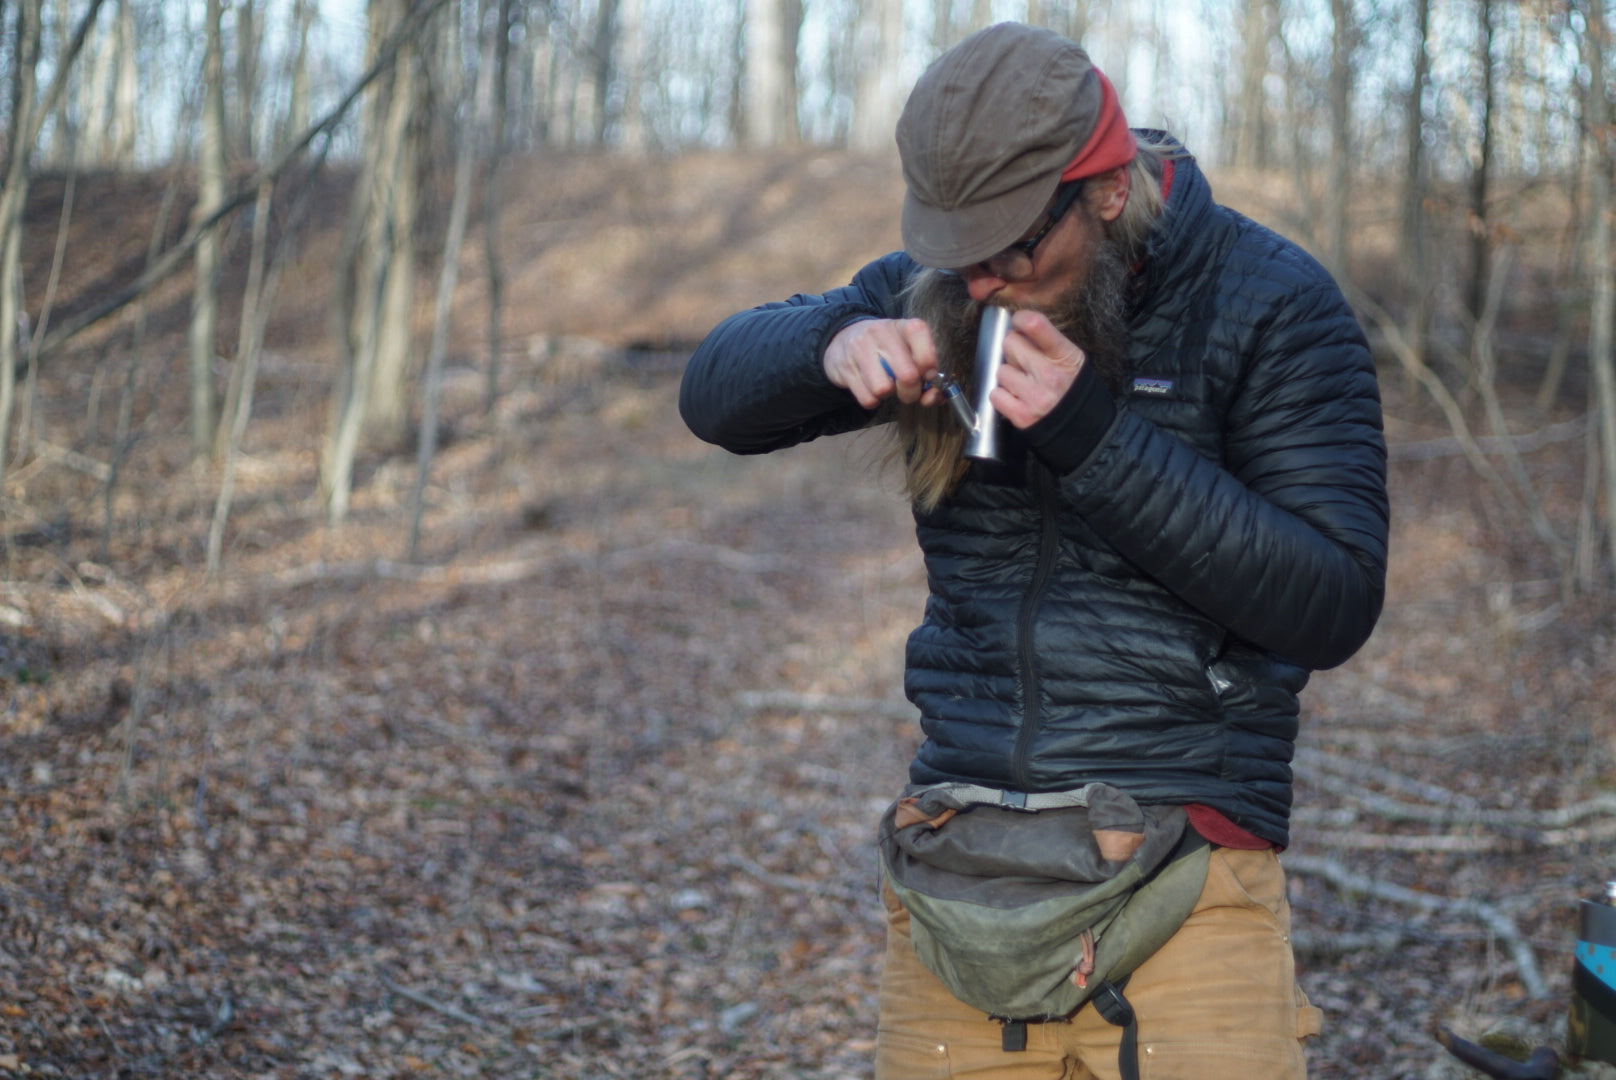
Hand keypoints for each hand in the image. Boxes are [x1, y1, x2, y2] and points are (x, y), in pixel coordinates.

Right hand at [822, 318, 942, 409]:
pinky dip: (873, 400)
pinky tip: (871, 388)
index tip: (928, 374)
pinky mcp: (844, 368)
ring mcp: (859, 349)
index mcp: (902, 325)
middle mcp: (880, 333)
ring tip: (885, 384)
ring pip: (883, 389)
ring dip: (888, 395)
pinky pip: (867, 399)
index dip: (929, 361)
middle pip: (907, 374)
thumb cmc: (887, 349)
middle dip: (912, 391)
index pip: (919, 332)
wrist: (844, 339)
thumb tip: (936, 397)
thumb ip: (926, 370)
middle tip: (908, 390)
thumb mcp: (907, 348)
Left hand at [990, 310, 1088, 428]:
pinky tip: (1017, 397)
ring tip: (1023, 383)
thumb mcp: (1071, 358)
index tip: (1018, 322)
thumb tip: (1016, 325)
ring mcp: (1035, 397)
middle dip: (1013, 350)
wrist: (1084, 426)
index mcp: (1064, 356)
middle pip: (1009, 344)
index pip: (1034, 325)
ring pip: (1000, 371)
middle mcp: (1050, 375)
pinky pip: (995, 395)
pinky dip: (1002, 395)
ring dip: (1008, 375)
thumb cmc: (1072, 387)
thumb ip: (1047, 341)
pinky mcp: (1022, 416)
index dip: (1020, 319)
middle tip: (1024, 361)